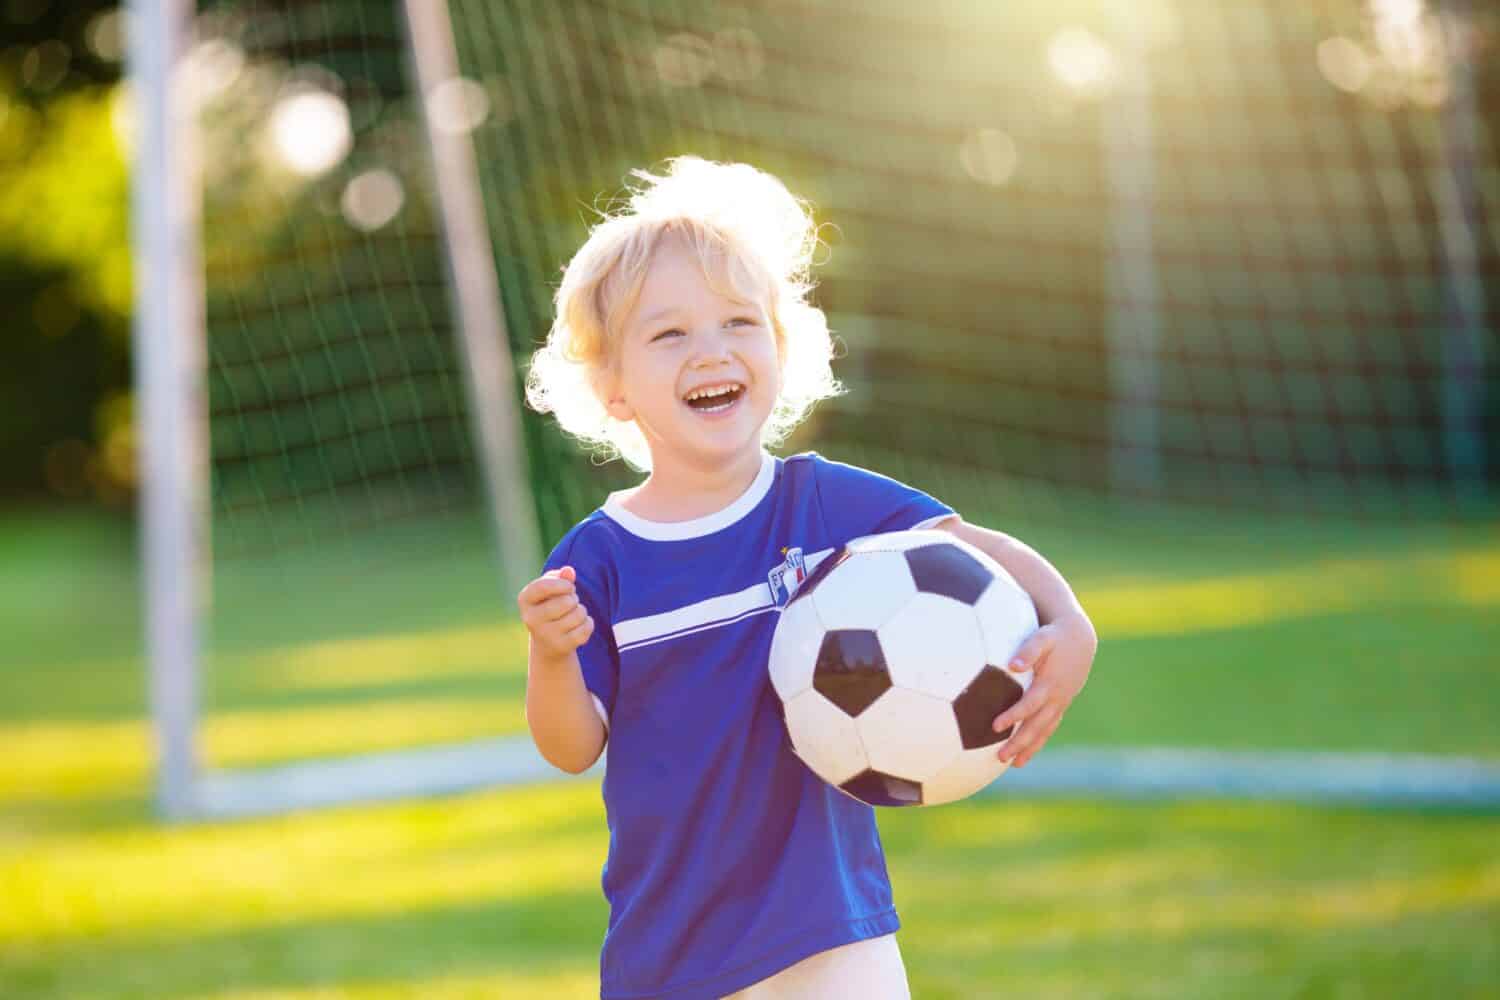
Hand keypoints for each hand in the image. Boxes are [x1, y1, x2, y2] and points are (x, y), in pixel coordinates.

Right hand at [518, 566, 593, 659]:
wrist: (547, 643)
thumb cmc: (550, 606)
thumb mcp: (551, 590)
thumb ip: (560, 577)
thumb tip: (568, 571)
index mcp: (525, 600)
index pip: (543, 586)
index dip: (562, 584)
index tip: (569, 587)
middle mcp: (531, 619)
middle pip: (566, 602)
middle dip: (574, 599)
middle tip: (570, 603)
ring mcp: (545, 635)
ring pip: (578, 614)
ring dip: (581, 611)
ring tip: (573, 615)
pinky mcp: (561, 647)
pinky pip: (586, 628)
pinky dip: (588, 624)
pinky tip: (579, 626)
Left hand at [991, 611, 1097, 767]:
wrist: (1080, 640)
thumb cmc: (1055, 637)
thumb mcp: (1043, 637)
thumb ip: (1028, 650)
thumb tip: (1013, 665)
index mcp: (1050, 684)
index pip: (1030, 704)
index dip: (1014, 715)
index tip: (995, 726)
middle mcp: (1057, 698)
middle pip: (1037, 725)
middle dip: (1020, 742)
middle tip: (1000, 757)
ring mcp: (1060, 704)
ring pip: (1045, 731)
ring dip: (1030, 748)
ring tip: (1013, 765)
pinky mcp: (1060, 706)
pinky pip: (1049, 728)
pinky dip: (1038, 742)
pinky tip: (1024, 754)